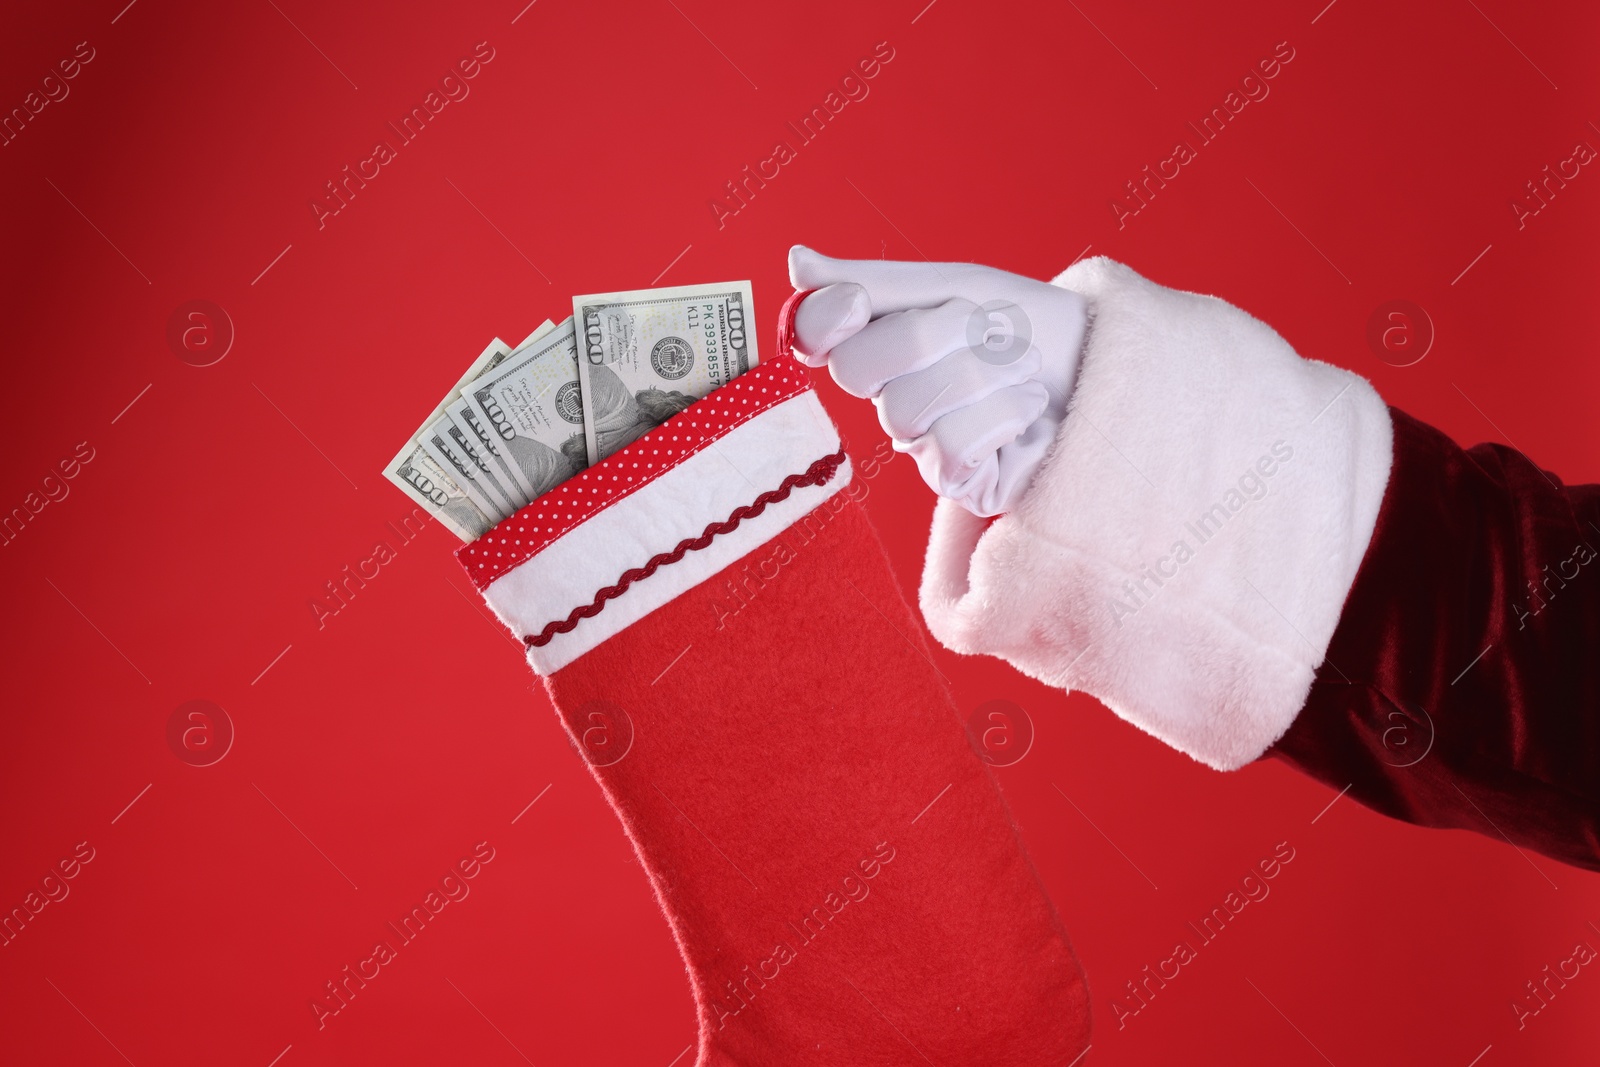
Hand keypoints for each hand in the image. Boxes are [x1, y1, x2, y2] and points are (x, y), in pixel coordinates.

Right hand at [788, 246, 1088, 516]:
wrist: (1107, 366)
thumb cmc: (1033, 326)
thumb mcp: (956, 285)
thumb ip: (876, 281)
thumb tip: (795, 262)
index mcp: (880, 344)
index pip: (813, 335)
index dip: (822, 320)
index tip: (854, 303)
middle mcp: (890, 398)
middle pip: (859, 370)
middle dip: (935, 334)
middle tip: (992, 327)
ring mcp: (921, 446)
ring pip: (908, 409)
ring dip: (982, 374)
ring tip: (1024, 368)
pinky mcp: (959, 484)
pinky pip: (951, 448)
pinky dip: (1002, 415)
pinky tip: (1028, 411)